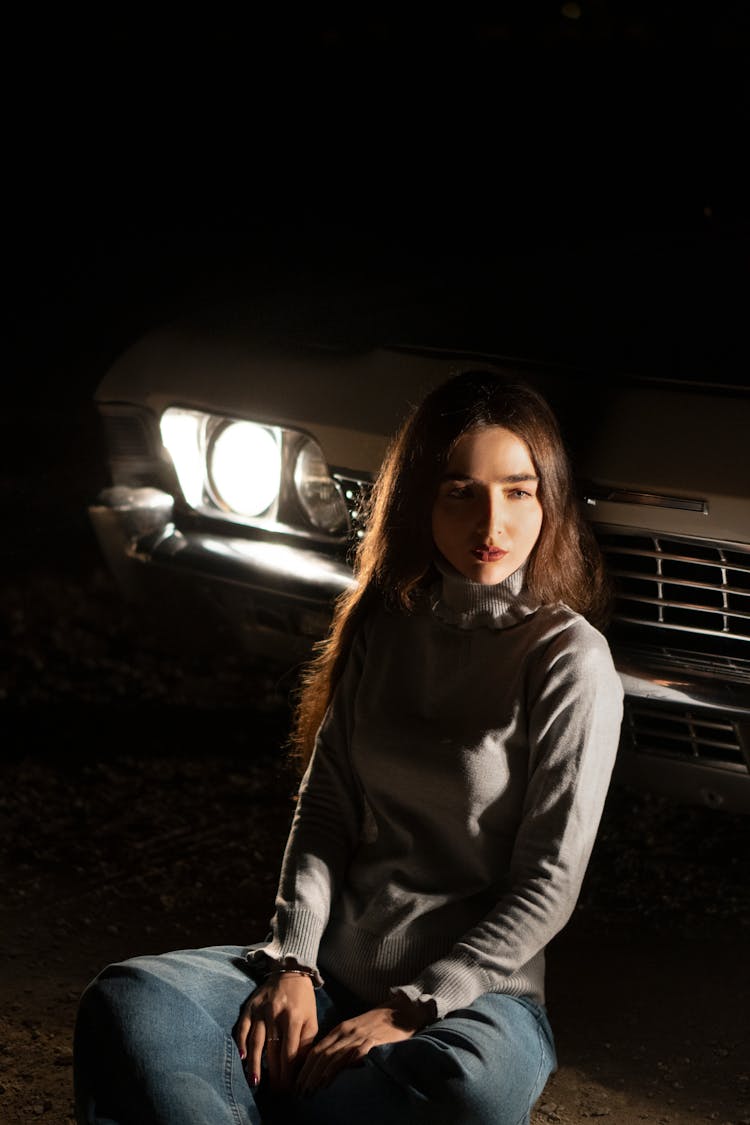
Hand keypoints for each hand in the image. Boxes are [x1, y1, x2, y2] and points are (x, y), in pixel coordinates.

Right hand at [233, 973, 317, 1091]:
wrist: (290, 970)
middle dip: (273, 1073)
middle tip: (273, 1091)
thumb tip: (299, 1066)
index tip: (288, 1087)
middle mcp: (276, 1014)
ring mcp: (261, 1009)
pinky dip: (241, 1042)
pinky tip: (242, 1057)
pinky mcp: (250, 1006)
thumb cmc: (303, 999)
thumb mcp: (312, 1018)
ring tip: (254, 1082)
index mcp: (294, 1017)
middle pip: (272, 1049)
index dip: (288, 1072)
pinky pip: (243, 1026)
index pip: (289, 1052)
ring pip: (256, 1040)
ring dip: (255, 1063)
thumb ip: (307, 1041)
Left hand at [296, 1004, 424, 1095]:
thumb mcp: (358, 1031)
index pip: (316, 1049)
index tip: (297, 1083)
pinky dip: (336, 1069)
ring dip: (317, 1076)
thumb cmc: (381, 1024)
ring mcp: (357, 1036)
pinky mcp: (370, 1042)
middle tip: (298, 1092)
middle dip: (306, 1075)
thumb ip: (345, 1044)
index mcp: (341, 1029)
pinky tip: (328, 1081)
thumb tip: (329, 1065)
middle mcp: (346, 1032)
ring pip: (330, 1057)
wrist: (403, 1010)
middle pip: (319, 1054)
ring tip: (308, 1091)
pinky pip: (349, 1057)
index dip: (304, 1067)